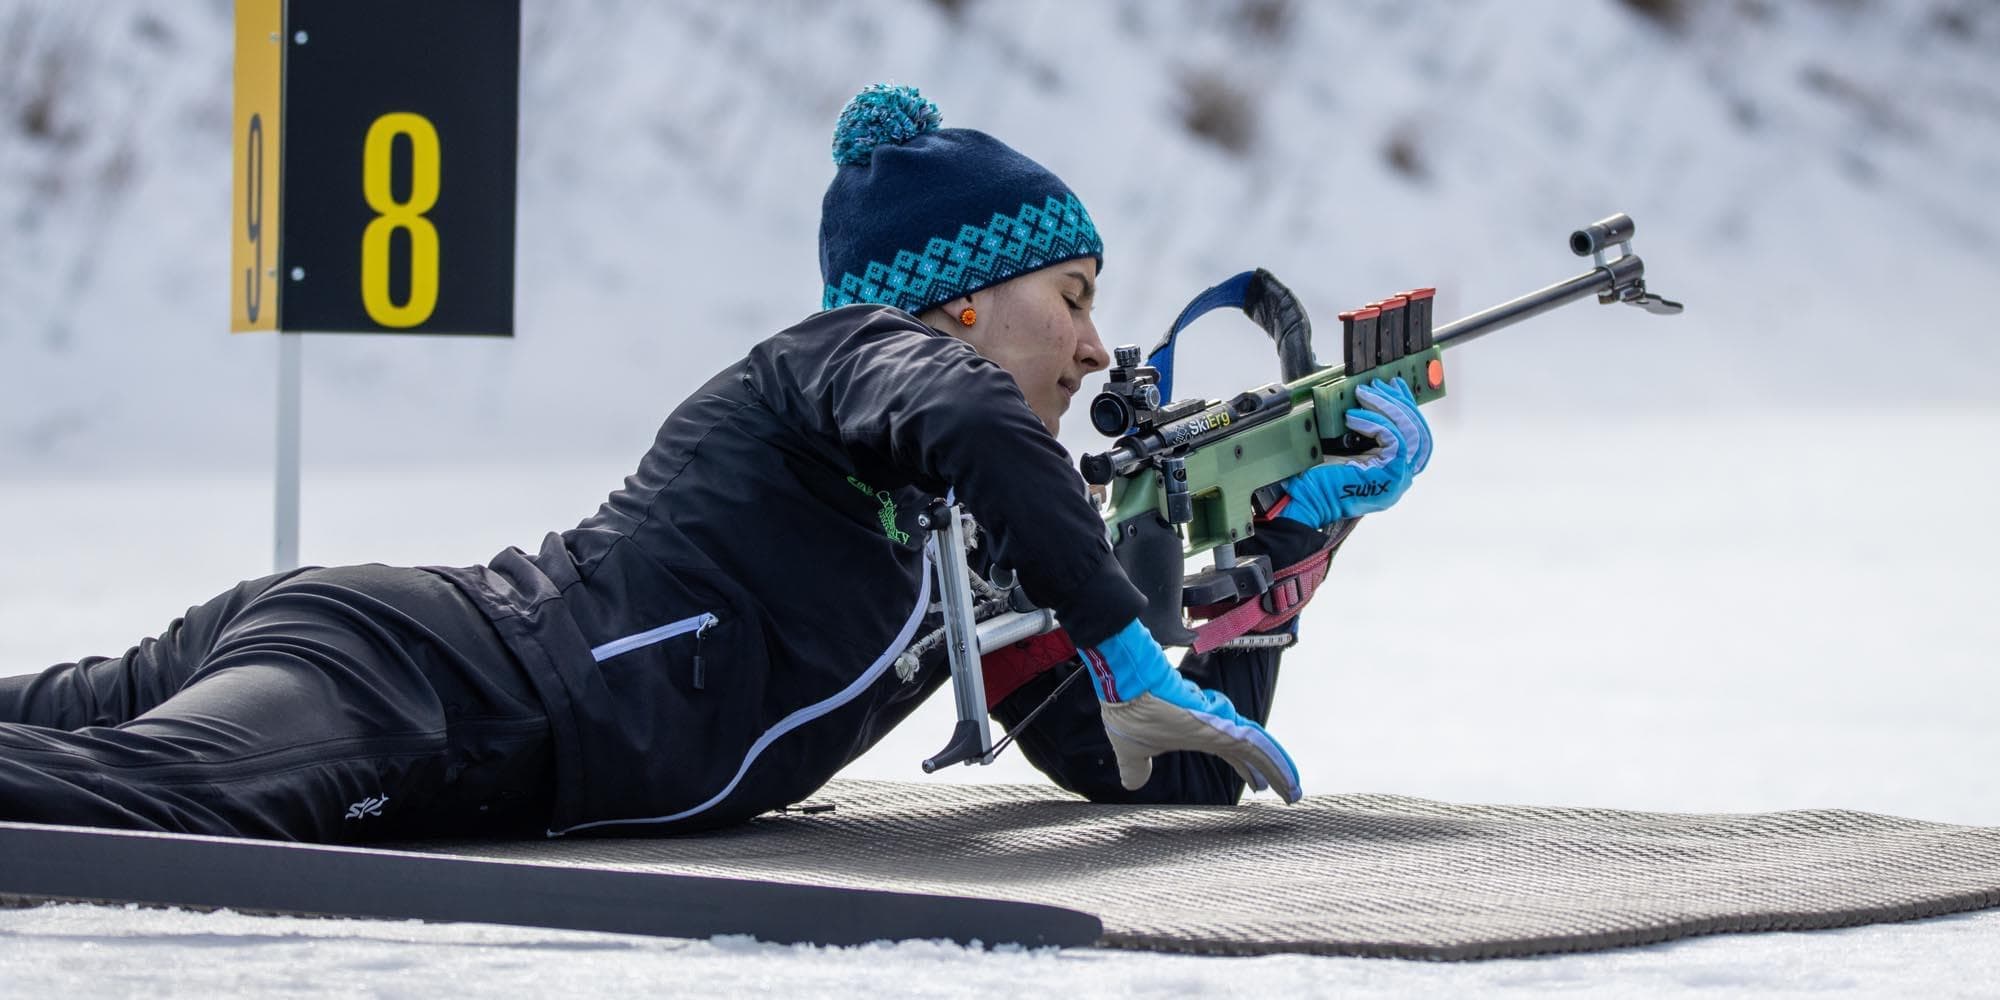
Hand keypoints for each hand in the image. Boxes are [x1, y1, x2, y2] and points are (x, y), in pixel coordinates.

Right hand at [1080, 619, 1302, 802]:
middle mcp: (1214, 728)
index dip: (1247, 769)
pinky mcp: (1220, 725)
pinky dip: (1272, 761)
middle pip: (1252, 752)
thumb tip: (1132, 784)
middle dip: (1271, 772)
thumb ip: (1136, 768)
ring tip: (1294, 791)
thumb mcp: (1132, 752)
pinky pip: (1255, 746)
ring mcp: (1219, 725)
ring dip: (1279, 771)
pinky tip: (1285, 778)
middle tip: (1290, 792)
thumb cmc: (1129, 712)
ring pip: (1259, 750)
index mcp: (1198, 733)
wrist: (1127, 687)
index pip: (1232, 754)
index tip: (1259, 786)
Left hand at [1277, 378, 1431, 528]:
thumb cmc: (1319, 479)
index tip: (1394, 386)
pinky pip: (1394, 439)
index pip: (1415, 437)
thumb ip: (1366, 432)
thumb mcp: (1347, 449)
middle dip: (1399, 403)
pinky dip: (1375, 422)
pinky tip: (1353, 417)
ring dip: (1387, 407)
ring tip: (1364, 394)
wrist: (1306, 501)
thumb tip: (1369, 398)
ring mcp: (1398, 478)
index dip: (1407, 409)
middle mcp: (1401, 478)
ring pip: (1410, 432)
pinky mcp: (1391, 473)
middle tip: (1378, 385)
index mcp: (1394, 473)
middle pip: (1418, 433)